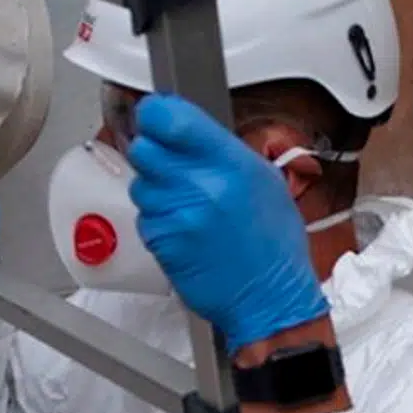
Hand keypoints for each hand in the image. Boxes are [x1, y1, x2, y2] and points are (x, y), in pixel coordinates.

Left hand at [127, 95, 324, 352]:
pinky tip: (185, 230)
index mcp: (231, 163)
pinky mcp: (161, 241)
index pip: (171, 118)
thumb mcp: (263, 180)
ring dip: (156, 191)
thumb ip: (222, 151)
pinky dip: (158, 220)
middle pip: (144, 148)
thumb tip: (187, 129)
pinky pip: (144, 217)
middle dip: (153, 152)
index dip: (156, 113)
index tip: (156, 116)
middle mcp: (200, 185)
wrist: (269, 298)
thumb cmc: (272, 245)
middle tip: (172, 166)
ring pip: (140, 184)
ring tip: (188, 207)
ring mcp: (176, 215)